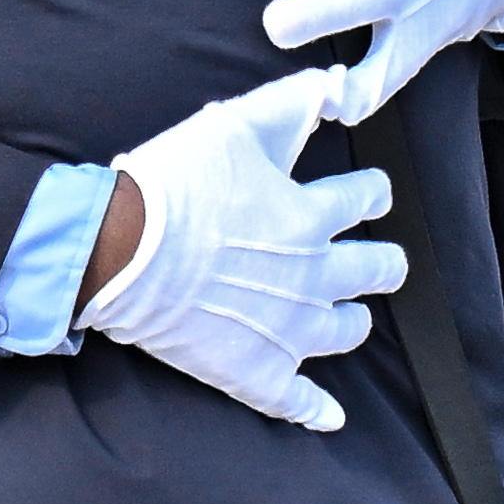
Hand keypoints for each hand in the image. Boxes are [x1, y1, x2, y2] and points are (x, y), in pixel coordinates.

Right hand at [78, 64, 401, 429]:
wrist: (120, 251)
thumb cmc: (173, 183)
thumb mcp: (234, 124)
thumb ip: (290, 102)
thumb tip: (335, 86)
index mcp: (312, 217)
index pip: (368, 200)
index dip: (372, 192)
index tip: (370, 194)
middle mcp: (313, 276)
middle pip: (377, 270)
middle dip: (382, 261)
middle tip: (378, 260)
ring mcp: (287, 330)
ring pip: (347, 331)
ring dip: (353, 320)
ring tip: (349, 316)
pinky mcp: (255, 372)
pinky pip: (296, 401)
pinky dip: (316, 411)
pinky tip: (330, 416)